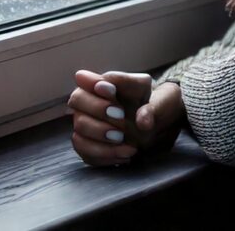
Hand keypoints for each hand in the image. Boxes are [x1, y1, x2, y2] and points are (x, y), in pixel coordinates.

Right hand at [69, 70, 184, 166]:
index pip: (84, 78)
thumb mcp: (158, 98)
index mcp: (101, 84)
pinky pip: (86, 153)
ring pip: (79, 130)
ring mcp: (85, 126)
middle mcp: (87, 104)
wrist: (154, 127)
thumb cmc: (150, 105)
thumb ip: (151, 105)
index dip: (92, 84)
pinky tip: (126, 154)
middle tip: (120, 116)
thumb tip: (142, 121)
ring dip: (101, 136)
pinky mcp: (88, 147)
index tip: (111, 91)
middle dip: (97, 109)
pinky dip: (106, 155)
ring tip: (124, 139)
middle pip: (76, 101)